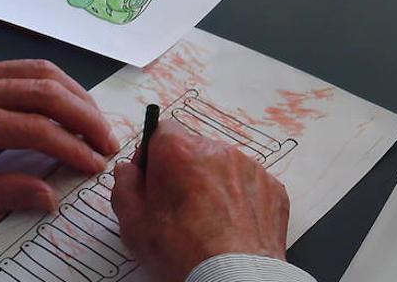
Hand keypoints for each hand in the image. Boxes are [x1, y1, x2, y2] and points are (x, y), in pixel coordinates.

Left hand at [0, 60, 118, 211]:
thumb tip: (50, 197)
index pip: (38, 131)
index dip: (73, 149)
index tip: (95, 166)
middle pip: (50, 95)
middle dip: (86, 120)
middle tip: (109, 144)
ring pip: (46, 73)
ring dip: (79, 97)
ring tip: (97, 123)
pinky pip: (30, 65)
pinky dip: (59, 82)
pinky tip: (70, 101)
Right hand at [112, 120, 289, 281]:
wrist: (234, 275)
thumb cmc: (184, 253)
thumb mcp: (134, 224)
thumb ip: (124, 187)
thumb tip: (127, 171)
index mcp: (180, 152)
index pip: (162, 130)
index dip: (152, 153)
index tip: (150, 176)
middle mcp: (218, 150)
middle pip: (193, 148)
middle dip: (182, 171)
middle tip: (176, 206)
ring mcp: (249, 167)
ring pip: (223, 166)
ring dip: (212, 184)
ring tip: (205, 221)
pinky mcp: (271, 186)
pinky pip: (248, 184)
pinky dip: (238, 198)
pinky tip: (229, 225)